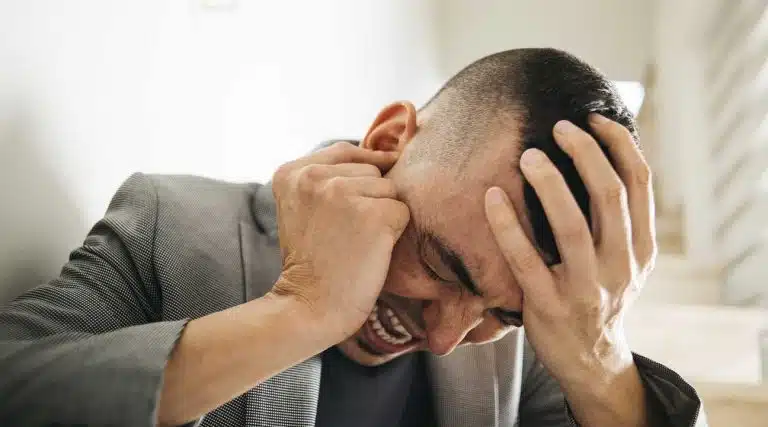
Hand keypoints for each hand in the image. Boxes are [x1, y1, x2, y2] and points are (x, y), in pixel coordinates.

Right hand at [269, 142, 409, 343]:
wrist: (309, 307)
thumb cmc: (314, 263)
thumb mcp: (304, 209)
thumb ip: (328, 178)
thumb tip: (389, 154)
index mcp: (291, 172)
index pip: (345, 151)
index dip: (362, 171)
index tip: (358, 204)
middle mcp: (313, 176)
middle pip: (371, 170)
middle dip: (369, 199)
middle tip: (346, 234)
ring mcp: (343, 192)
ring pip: (389, 190)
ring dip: (382, 217)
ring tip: (356, 243)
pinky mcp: (373, 213)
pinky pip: (402, 212)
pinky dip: (394, 234)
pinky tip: (370, 252)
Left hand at [485, 115, 655, 424]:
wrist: (590, 361)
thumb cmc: (598, 296)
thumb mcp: (624, 261)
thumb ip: (617, 220)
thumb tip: (598, 155)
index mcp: (641, 248)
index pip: (639, 183)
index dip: (618, 144)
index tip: (593, 118)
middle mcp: (620, 265)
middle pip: (609, 195)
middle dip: (585, 152)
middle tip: (558, 127)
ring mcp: (585, 288)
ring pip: (571, 225)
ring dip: (549, 183)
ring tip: (528, 156)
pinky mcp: (548, 306)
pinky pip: (524, 260)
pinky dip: (507, 225)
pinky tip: (491, 197)